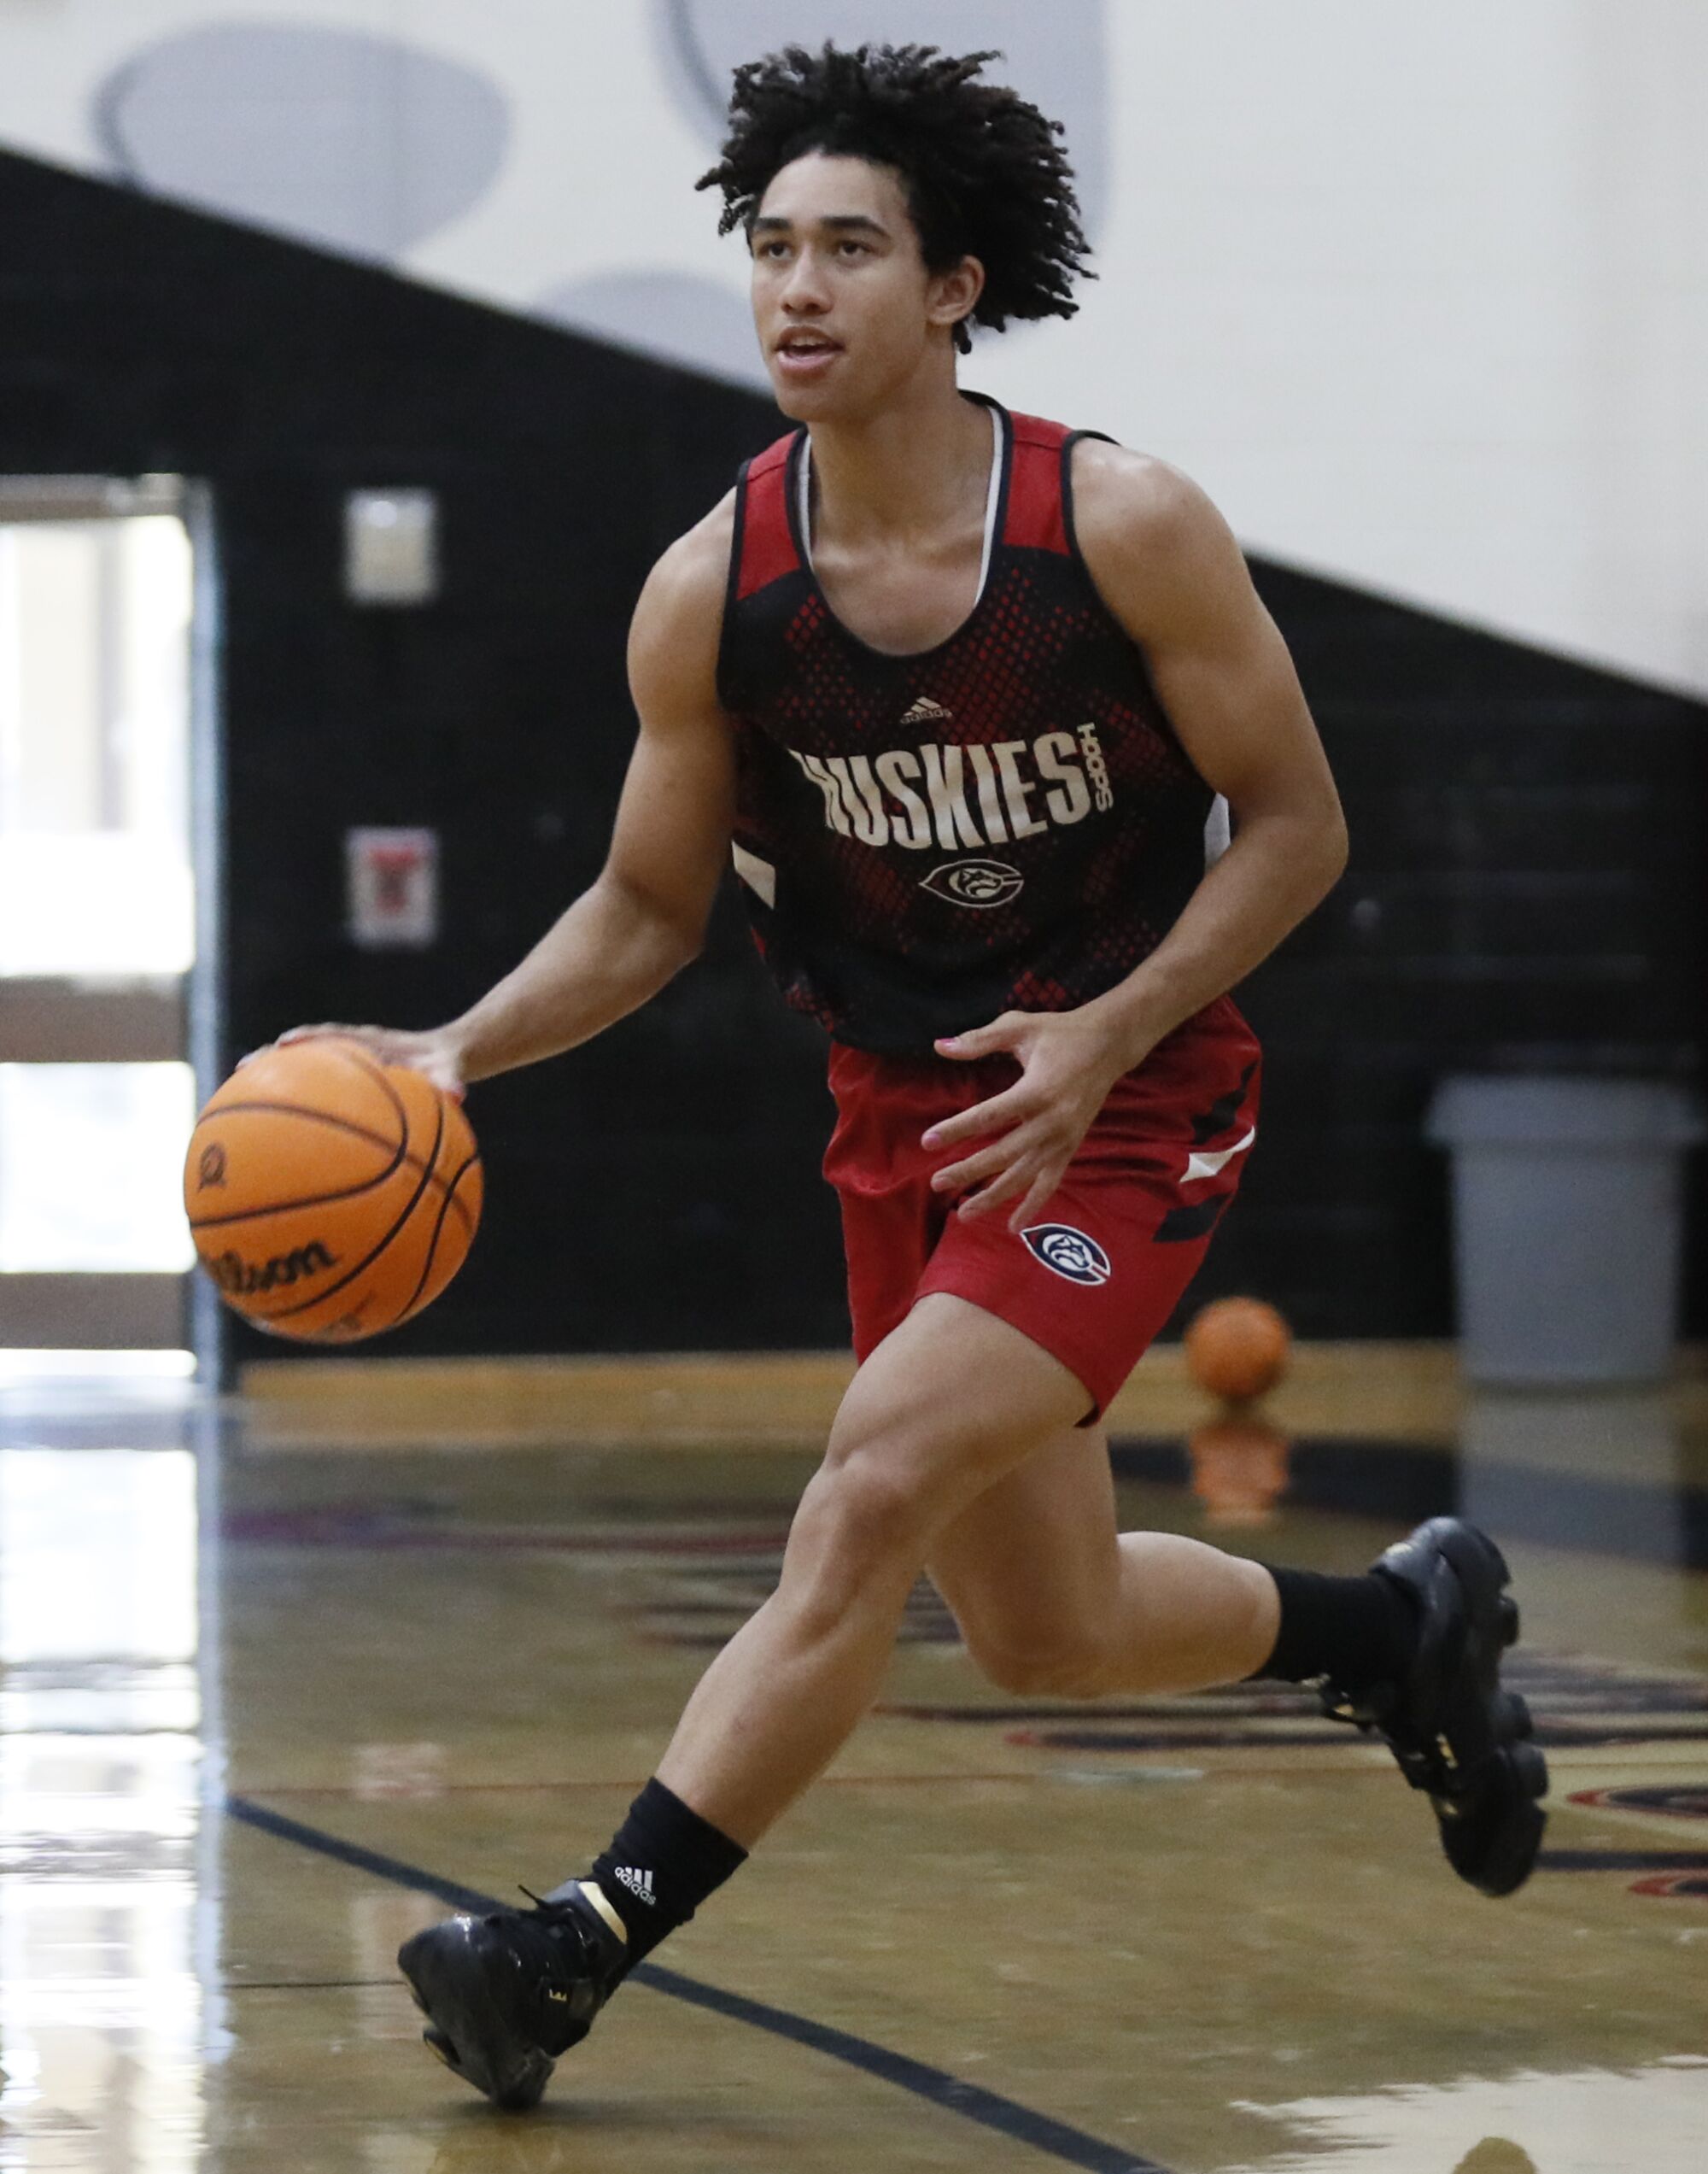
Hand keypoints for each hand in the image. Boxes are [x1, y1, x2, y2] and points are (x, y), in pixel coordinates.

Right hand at [240, 1022, 467, 1100]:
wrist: (449, 1057)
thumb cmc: (447, 1065)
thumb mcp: (451, 1070)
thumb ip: (450, 1079)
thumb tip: (459, 1095)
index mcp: (372, 1043)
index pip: (335, 1035)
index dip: (310, 1039)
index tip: (284, 1044)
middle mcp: (350, 1050)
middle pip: (303, 1049)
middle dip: (274, 1057)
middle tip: (242, 1067)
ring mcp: (343, 1065)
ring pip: (301, 1068)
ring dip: (272, 1079)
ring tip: (234, 1097)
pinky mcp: (344, 1084)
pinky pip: (312, 1091)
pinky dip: (291, 1103)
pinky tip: (269, 1134)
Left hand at [922, 1008, 1137, 1231]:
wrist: (1110, 1044)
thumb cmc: (1060, 1033)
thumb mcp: (1020, 1025)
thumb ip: (980, 1039)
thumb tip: (940, 1046)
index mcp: (1036, 1091)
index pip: (989, 1116)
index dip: (956, 1129)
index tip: (927, 1141)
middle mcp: (1051, 1121)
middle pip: (1003, 1154)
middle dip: (969, 1171)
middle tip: (936, 1183)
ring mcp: (1063, 1139)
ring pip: (1024, 1177)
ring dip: (994, 1197)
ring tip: (964, 1214)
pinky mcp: (1071, 1148)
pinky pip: (1050, 1183)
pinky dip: (1033, 1206)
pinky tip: (1013, 1227)